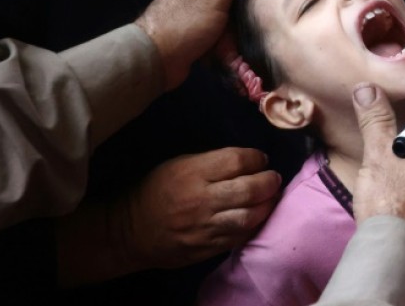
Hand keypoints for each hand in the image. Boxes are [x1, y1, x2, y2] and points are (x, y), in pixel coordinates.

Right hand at [121, 147, 280, 269]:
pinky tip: (258, 217)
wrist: (131, 230)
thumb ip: (213, 162)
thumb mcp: (179, 164)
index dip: (256, 158)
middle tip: (273, 178)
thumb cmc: (158, 190)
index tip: (261, 159)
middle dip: (269, 182)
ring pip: (249, 216)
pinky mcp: (207, 247)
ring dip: (267, 205)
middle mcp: (201, 200)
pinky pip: (240, 236)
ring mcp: (205, 227)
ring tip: (271, 198)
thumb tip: (249, 161)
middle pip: (249, 189)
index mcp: (192, 173)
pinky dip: (255, 225)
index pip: (237, 160)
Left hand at [135, 0, 260, 89]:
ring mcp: (201, 12)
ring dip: (241, 28)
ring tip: (255, 36)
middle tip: (265, 15)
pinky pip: (224, 34)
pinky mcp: (202, 33)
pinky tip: (242, 50)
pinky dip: (231, 42)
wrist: (158, 59)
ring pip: (232, 16)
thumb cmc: (187, 20)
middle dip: (248, 6)